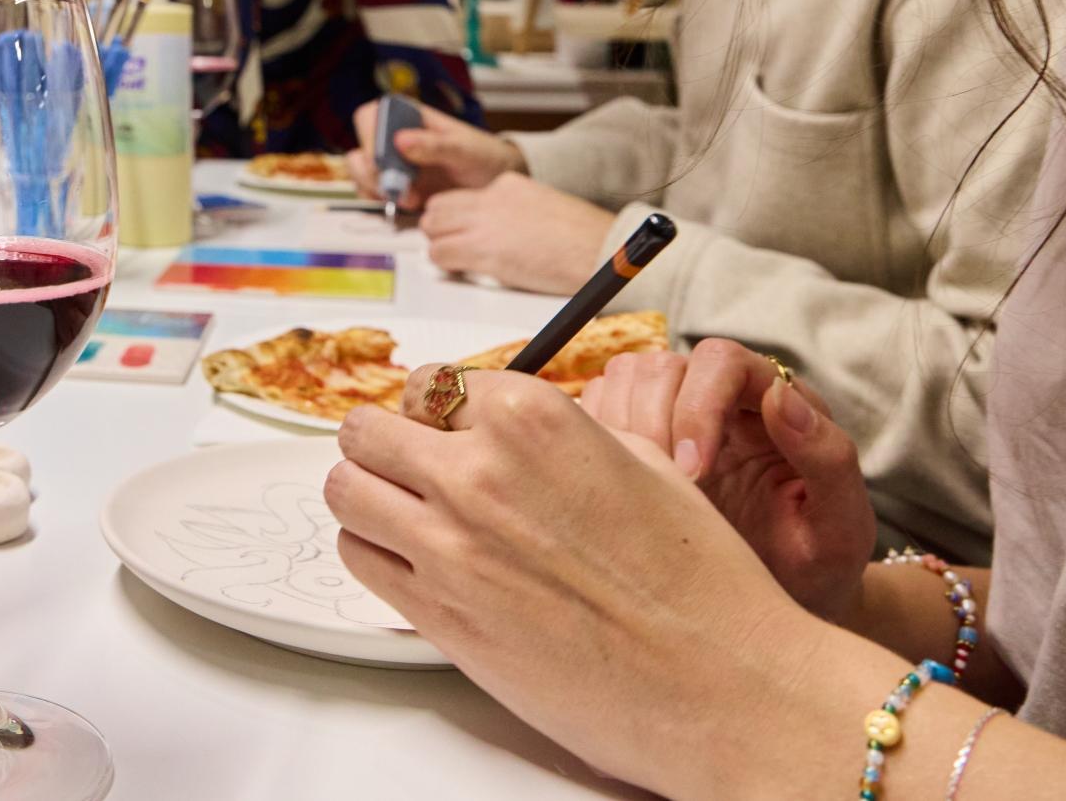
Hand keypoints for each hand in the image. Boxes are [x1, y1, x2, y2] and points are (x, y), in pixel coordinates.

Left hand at [326, 362, 836, 795]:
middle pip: (368, 429)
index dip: (438, 412)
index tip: (446, 432)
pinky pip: (358, 557)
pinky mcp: (437, 613)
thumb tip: (510, 425)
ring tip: (403, 513)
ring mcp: (449, 544)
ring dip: (368, 495)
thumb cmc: (697, 577)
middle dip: (386, 445)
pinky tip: (412, 561)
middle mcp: (478, 471)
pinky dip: (373, 552)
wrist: (720, 681)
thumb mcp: (641, 460)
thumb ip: (559, 432)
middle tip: (411, 468)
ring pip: (345, 488)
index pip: (432, 384)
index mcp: (531, 418)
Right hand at [349, 98, 524, 208]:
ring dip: (377, 190)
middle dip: (372, 173)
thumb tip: (401, 140)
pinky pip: (374, 195)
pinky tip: (409, 206)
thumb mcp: (465, 148)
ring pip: (361, 175)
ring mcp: (393, 165)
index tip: (384, 159)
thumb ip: (435, 145)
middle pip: (360, 149)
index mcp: (408, 116)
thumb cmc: (484, 155)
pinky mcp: (396, 188)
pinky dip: (383, 204)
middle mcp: (393, 139)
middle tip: (398, 188)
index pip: (370, 117)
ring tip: (410, 200)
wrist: (495, 183)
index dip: (370, 137)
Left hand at [416, 173, 612, 290]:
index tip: (464, 231)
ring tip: (459, 260)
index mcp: (508, 184)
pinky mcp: (482, 248)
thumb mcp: (544, 208)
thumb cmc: (585, 238)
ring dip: (440, 244)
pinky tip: (463, 271)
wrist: (602, 251)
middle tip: (453, 246)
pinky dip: (445, 265)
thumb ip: (516, 212)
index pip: (462, 195)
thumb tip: (500, 229)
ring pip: (432, 227)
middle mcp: (491, 196)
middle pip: (439, 206)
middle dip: (441, 228)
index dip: (459, 217)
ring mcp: (483, 221)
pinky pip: (439, 253)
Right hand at [580, 340, 877, 623]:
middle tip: (664, 488)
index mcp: (773, 400)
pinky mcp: (640, 439)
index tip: (694, 472)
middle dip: (653, 422)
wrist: (783, 598)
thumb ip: (829, 457)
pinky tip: (620, 487)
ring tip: (644, 488)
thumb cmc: (819, 562)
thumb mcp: (843, 524)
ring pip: (624, 378)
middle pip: (663, 365)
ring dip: (621, 428)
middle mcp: (720, 396)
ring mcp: (675, 414)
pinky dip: (597, 439)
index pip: (722, 361)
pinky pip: (598, 409)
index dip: (697, 405)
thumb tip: (782, 398)